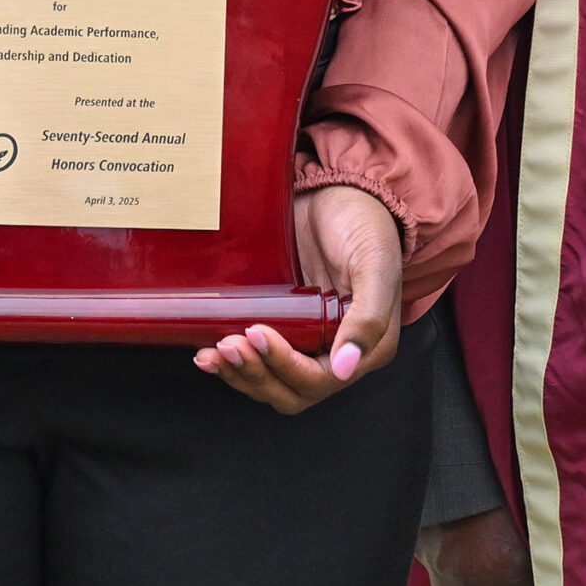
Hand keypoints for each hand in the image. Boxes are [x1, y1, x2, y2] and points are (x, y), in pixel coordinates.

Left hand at [194, 184, 402, 411]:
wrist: (340, 193)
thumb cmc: (365, 225)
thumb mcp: (374, 264)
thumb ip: (368, 317)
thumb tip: (345, 367)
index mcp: (368, 347)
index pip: (319, 380)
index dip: (284, 365)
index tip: (258, 332)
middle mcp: (337, 353)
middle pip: (291, 392)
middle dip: (257, 374)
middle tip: (230, 344)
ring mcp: (309, 342)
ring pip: (271, 383)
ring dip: (241, 374)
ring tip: (214, 351)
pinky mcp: (286, 328)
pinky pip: (258, 361)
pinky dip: (234, 364)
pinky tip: (210, 351)